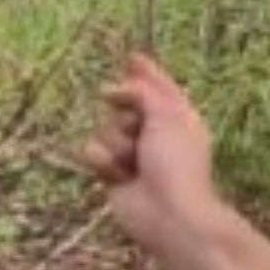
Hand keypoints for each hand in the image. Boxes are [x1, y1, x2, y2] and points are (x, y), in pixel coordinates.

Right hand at [84, 53, 228, 268]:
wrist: (168, 213)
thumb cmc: (176, 162)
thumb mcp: (166, 114)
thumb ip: (139, 91)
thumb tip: (108, 90)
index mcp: (178, 118)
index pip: (158, 88)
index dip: (145, 73)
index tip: (131, 56)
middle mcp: (155, 134)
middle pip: (123, 106)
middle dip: (125, 115)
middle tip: (137, 130)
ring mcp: (133, 155)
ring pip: (104, 128)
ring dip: (115, 142)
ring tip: (131, 161)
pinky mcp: (112, 174)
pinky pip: (92, 152)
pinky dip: (102, 160)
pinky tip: (116, 174)